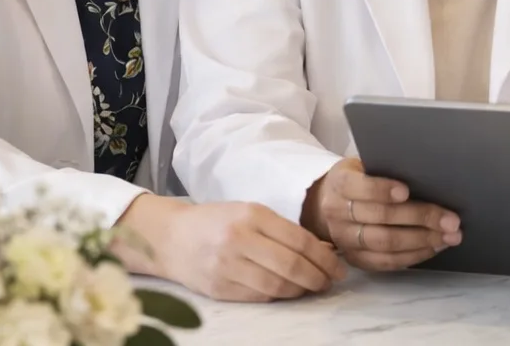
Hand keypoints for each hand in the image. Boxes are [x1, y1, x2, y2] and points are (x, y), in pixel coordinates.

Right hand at [118, 195, 345, 301]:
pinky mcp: (219, 289)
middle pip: (291, 265)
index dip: (324, 258)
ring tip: (312, 287)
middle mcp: (239, 240)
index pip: (300, 241)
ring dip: (301, 290)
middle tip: (330, 281)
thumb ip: (284, 230)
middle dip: (318, 277)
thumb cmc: (218, 221)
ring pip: (276, 285)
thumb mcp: (251, 213)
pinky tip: (288, 291)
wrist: (170, 237)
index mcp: (252, 215)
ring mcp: (227, 266)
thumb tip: (323, 250)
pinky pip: (259, 296)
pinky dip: (279, 296)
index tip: (338, 267)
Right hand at [303, 158, 460, 271]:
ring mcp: (345, 239)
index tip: (407, 191)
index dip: (382, 189)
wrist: (330, 202)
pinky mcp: (355, 259)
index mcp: (340, 183)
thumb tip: (429, 172)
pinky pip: (385, 262)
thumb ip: (387, 168)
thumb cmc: (361, 178)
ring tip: (449, 236)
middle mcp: (337, 213)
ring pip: (385, 243)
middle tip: (451, 220)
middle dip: (419, 218)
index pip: (359, 187)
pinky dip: (413, 256)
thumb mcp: (365, 164)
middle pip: (380, 218)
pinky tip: (434, 247)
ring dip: (422, 241)